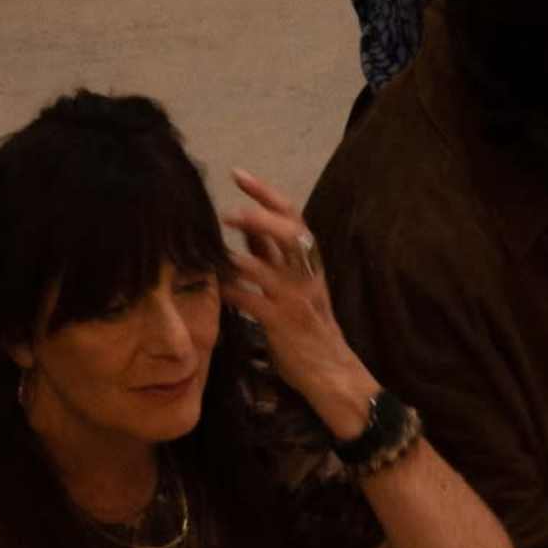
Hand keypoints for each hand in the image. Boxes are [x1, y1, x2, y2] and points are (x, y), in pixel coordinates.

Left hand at [218, 168, 374, 438]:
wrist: (333, 373)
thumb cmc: (309, 331)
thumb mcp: (296, 288)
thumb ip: (273, 261)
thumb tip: (247, 231)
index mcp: (309, 263)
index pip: (292, 217)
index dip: (266, 194)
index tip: (239, 174)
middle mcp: (305, 275)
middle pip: (287, 233)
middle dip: (257, 217)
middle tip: (229, 211)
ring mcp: (295, 299)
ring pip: (266, 266)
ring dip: (236, 255)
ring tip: (214, 245)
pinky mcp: (282, 323)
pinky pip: (252, 301)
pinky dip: (231, 291)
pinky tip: (214, 286)